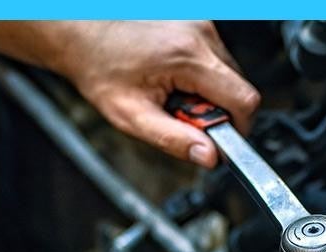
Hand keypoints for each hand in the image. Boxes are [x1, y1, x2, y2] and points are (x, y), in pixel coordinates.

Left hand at [55, 21, 259, 167]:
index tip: (218, 137)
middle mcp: (200, 34)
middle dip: (217, 110)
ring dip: (208, 92)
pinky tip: (172, 75)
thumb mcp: (132, 116)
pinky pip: (215, 58)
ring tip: (172, 91)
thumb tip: (209, 157)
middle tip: (181, 113)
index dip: (238, 127)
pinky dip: (200, 74)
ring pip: (228, 73)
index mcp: (188, 57)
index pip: (244, 100)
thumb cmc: (100, 68)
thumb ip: (174, 140)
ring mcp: (200, 23)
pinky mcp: (197, 22)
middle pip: (238, 86)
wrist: (81, 32)